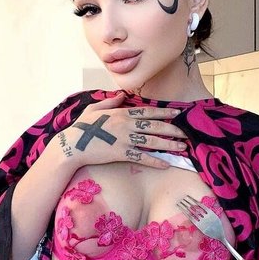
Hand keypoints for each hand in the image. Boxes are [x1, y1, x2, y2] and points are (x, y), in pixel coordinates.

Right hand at [53, 92, 187, 168]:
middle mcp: (127, 125)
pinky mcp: (121, 153)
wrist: (72, 145)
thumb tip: (120, 96)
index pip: (147, 111)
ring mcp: (125, 139)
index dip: (164, 112)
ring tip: (182, 146)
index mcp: (121, 113)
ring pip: (152, 141)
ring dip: (169, 144)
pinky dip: (155, 161)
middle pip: (155, 125)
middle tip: (185, 132)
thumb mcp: (94, 109)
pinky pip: (142, 157)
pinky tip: (166, 164)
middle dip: (172, 128)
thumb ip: (109, 102)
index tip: (176, 113)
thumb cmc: (81, 127)